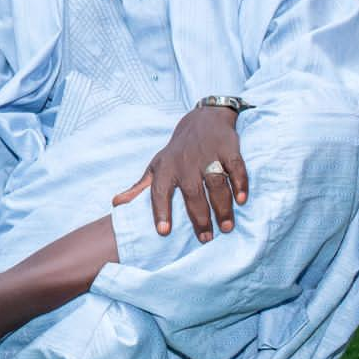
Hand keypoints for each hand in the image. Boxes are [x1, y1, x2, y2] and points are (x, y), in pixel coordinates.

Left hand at [114, 104, 247, 240]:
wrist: (203, 120)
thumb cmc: (177, 152)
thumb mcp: (156, 167)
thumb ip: (139, 188)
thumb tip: (116, 205)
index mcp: (165, 168)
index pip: (159, 191)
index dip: (160, 211)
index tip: (163, 232)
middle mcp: (185, 162)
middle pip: (192, 192)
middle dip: (199, 217)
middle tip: (206, 238)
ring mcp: (208, 155)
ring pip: (216, 183)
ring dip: (222, 207)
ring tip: (226, 227)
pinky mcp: (228, 150)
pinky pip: (235, 168)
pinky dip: (240, 184)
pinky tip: (241, 200)